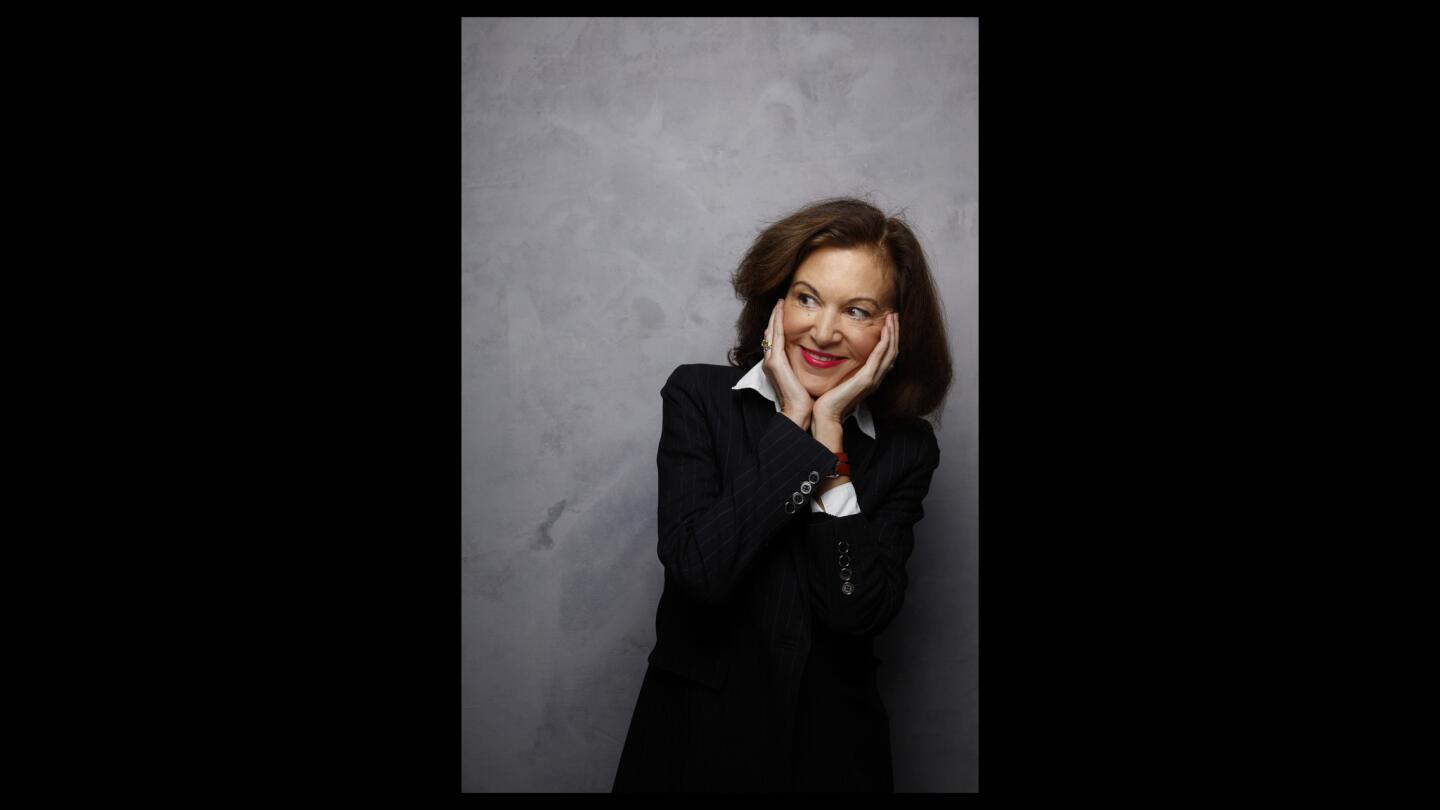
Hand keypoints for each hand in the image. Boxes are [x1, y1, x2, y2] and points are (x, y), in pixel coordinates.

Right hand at [762, 299, 814, 428]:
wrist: (800, 412)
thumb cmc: (805, 399)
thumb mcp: (805, 377)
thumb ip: (805, 366)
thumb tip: (819, 357)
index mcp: (777, 365)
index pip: (776, 339)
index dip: (779, 324)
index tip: (785, 312)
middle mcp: (771, 361)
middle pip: (770, 332)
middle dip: (775, 316)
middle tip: (781, 301)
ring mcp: (771, 361)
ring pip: (771, 331)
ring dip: (775, 315)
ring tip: (780, 301)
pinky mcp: (775, 361)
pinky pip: (776, 335)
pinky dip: (777, 321)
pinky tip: (780, 310)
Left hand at [813, 312, 899, 425]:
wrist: (826, 414)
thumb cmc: (828, 399)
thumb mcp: (840, 379)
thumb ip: (845, 369)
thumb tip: (839, 356)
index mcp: (870, 378)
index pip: (885, 354)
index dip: (890, 338)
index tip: (888, 322)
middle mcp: (875, 378)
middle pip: (892, 351)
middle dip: (895, 332)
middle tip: (894, 315)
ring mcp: (873, 379)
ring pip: (890, 351)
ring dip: (893, 333)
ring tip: (893, 318)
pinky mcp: (867, 379)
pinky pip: (880, 357)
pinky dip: (885, 342)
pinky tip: (886, 330)